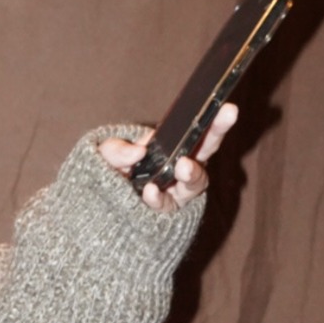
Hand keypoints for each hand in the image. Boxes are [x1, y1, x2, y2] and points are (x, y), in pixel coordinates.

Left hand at [97, 102, 237, 213]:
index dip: (214, 119)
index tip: (227, 107)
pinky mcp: (165, 215)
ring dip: (192, 173)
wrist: (96, 211)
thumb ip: (116, 149)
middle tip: (227, 116)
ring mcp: (175, 192)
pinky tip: (150, 191)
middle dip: (217, 132)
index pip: (197, 131)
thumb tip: (139, 151)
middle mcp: (180, 168)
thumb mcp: (105, 156)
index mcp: (171, 148)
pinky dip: (158, 198)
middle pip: (206, 150)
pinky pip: (168, 207)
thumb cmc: (107, 175)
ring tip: (183, 166)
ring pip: (195, 183)